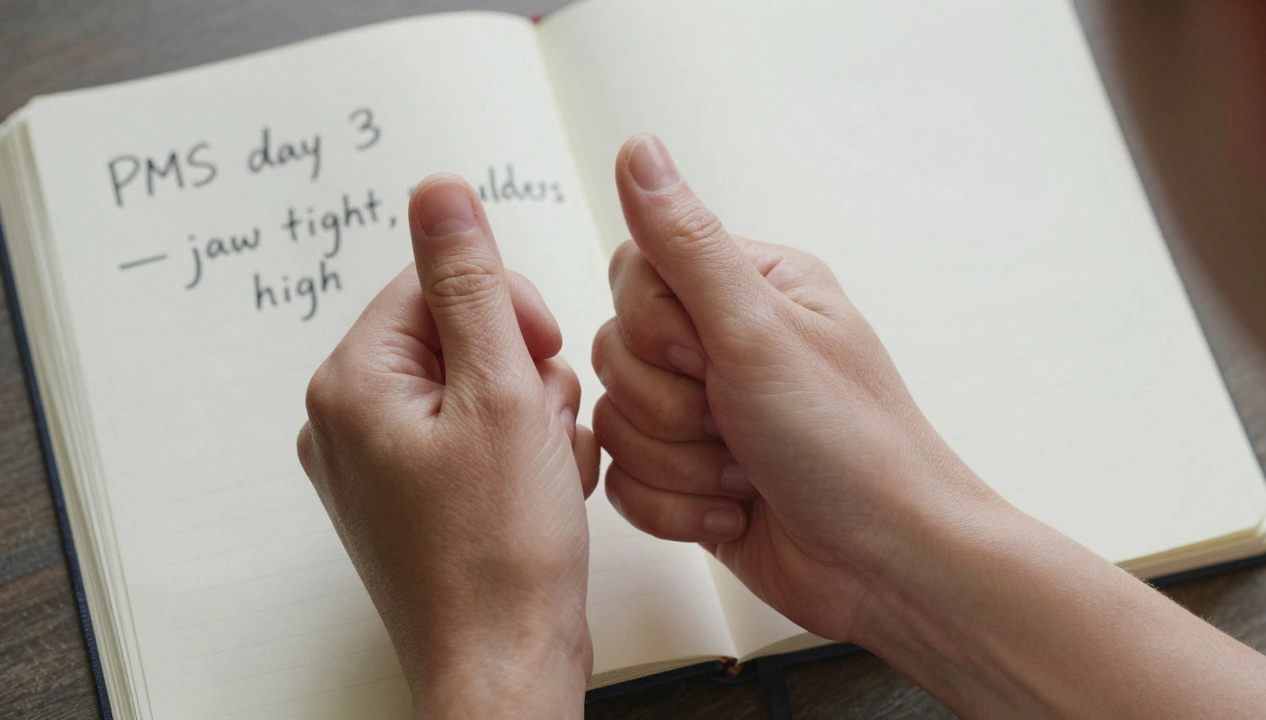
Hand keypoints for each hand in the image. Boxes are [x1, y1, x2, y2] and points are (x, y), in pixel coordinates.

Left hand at [298, 176, 597, 717]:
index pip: (435, 282)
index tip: (539, 361)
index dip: (508, 313)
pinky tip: (536, 490)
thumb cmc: (502, 554)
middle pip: (456, 332)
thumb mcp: (502, 393)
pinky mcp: (409, 494)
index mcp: (351, 384)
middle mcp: (347, 421)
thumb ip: (472, 284)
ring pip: (475, 383)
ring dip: (529, 412)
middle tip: (539, 430)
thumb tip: (440, 192)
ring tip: (542, 470)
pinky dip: (516, 449)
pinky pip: (471, 433)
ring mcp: (376, 463)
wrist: (506, 666)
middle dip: (520, 369)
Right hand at [593, 134, 999, 642]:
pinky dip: (675, 506)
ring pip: (616, 421)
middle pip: (615, 351)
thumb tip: (641, 150)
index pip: (633, 272)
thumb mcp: (760, 331)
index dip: (653, 326)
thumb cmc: (850, 445)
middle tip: (736, 421)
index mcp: (748, 287)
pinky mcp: (688, 474)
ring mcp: (704, 412)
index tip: (707, 355)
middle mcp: (723, 342)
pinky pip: (625, 480)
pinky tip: (733, 508)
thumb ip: (687, 243)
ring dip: (679, 463)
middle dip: (671, 406)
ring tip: (744, 472)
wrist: (886, 564)